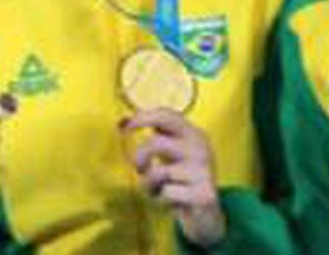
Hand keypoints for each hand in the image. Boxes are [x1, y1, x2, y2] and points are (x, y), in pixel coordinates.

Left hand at [125, 108, 226, 247]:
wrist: (206, 214)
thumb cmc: (182, 179)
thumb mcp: (171, 153)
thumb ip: (154, 135)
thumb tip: (122, 121)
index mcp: (194, 134)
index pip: (167, 115)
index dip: (142, 117)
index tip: (124, 127)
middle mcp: (201, 148)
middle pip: (156, 142)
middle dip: (140, 156)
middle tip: (138, 168)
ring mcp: (204, 172)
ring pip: (160, 171)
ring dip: (149, 183)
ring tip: (155, 188)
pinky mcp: (203, 195)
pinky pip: (167, 192)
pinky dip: (161, 198)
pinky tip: (169, 200)